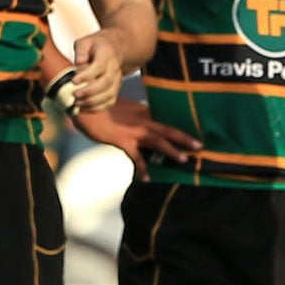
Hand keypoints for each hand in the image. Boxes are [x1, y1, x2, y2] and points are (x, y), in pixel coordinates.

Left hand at [68, 31, 127, 112]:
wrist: (113, 49)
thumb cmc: (95, 46)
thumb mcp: (85, 42)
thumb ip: (81, 51)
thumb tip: (78, 63)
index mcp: (106, 54)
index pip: (99, 66)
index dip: (87, 75)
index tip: (73, 81)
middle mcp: (114, 68)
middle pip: (106, 82)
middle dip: (90, 91)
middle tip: (75, 94)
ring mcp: (117, 80)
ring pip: (110, 94)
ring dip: (93, 102)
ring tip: (77, 103)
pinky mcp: (115, 89)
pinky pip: (110, 102)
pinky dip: (97, 108)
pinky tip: (84, 108)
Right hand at [72, 98, 198, 178]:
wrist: (85, 105)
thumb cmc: (101, 107)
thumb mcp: (123, 109)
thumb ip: (135, 117)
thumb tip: (144, 124)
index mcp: (143, 112)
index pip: (164, 119)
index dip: (178, 127)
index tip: (193, 132)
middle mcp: (142, 120)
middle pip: (168, 129)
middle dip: (184, 138)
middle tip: (199, 145)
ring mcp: (133, 131)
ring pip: (158, 141)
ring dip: (171, 151)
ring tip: (183, 160)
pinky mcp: (122, 140)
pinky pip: (136, 157)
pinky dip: (142, 169)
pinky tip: (147, 179)